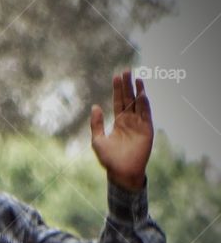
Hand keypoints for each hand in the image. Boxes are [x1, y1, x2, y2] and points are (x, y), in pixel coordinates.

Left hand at [90, 70, 153, 191]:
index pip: (119, 101)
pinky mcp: (147, 130)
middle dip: (128, 85)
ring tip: (137, 77)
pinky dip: (144, 103)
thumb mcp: (97, 140)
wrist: (121, 172)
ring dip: (138, 91)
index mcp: (119, 122)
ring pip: (139, 103)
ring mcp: (139, 124)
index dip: (118, 89)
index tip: (117, 76)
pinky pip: (146, 114)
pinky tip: (142, 93)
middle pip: (129, 99)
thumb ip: (96, 124)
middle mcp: (130, 121)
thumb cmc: (109, 159)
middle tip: (126, 70)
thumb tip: (95, 106)